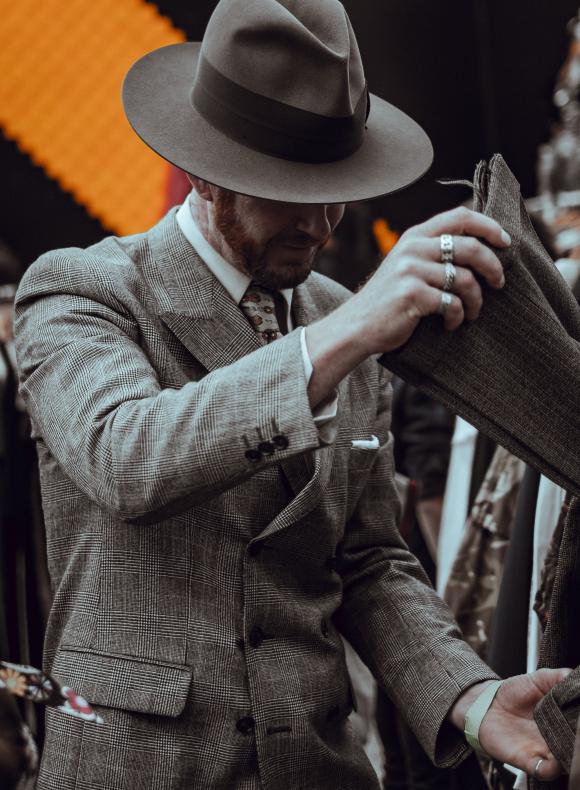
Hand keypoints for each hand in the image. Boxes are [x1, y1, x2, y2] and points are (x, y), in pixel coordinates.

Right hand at [348, 205, 510, 355]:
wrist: (357, 326)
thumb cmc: (389, 300)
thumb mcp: (407, 266)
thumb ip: (433, 253)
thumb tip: (482, 249)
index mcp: (414, 236)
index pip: (460, 217)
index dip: (489, 226)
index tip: (505, 242)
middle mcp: (412, 248)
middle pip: (471, 248)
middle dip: (493, 267)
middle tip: (499, 284)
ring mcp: (410, 271)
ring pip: (465, 280)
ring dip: (476, 301)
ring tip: (472, 314)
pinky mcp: (411, 294)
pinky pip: (451, 303)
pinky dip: (457, 316)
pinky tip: (452, 324)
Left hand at [450, 669, 571, 780]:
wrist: (487, 704)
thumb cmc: (516, 692)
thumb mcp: (538, 679)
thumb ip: (558, 677)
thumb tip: (573, 675)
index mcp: (564, 719)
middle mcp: (557, 738)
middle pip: (576, 747)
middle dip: (578, 742)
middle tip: (577, 731)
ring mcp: (544, 751)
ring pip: (565, 763)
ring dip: (569, 758)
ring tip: (569, 746)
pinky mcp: (528, 760)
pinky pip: (543, 772)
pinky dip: (550, 770)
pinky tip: (552, 762)